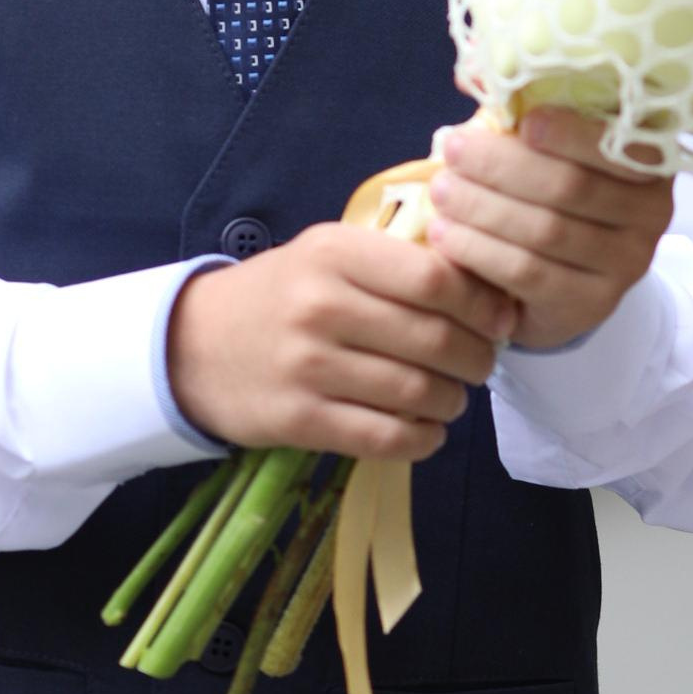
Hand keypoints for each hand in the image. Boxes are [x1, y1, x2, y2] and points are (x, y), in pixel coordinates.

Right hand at [168, 223, 520, 460]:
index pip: (437, 279)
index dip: (483, 305)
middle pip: (436, 340)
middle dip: (478, 358)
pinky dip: (422, 440)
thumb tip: (490, 292)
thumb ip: (398, 263)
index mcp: (336, 253)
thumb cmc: (280, 295)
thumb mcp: (328, 253)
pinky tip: (425, 430)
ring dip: (453, 402)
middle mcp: (322, 307)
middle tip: (481, 363)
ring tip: (450, 396)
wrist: (193, 345)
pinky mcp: (299, 420)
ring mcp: (308, 367)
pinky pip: (387, 438)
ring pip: (418, 394)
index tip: (499, 319)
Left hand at [425, 107, 673, 350]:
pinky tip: (444, 236)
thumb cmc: (547, 193)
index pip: (619, 145)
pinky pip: (529, 274)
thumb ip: (520, 108)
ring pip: (546, 232)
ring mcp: (627, 264)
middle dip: (503, 167)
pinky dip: (480, 251)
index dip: (572, 133)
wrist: (558, 280)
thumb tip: (473, 68)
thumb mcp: (542, 147)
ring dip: (484, 208)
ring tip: (441, 192)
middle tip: (452, 151)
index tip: (522, 122)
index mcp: (648, 161)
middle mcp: (652, 213)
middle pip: (571, 187)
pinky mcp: (593, 304)